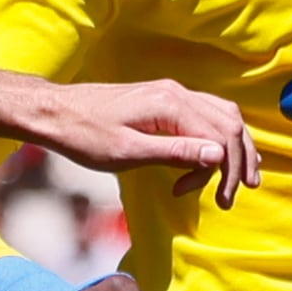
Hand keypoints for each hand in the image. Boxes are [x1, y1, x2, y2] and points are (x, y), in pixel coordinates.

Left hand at [19, 77, 262, 206]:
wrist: (54, 112)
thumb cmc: (84, 135)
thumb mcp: (128, 152)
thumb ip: (176, 152)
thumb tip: (219, 155)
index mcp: (171, 104)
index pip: (220, 136)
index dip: (225, 171)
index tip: (211, 198)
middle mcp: (177, 92)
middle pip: (229, 123)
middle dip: (238, 161)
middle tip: (234, 195)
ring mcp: (171, 92)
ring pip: (221, 115)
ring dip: (233, 147)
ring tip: (238, 178)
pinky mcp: (163, 99)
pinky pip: (205, 113)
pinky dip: (217, 135)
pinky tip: (214, 156)